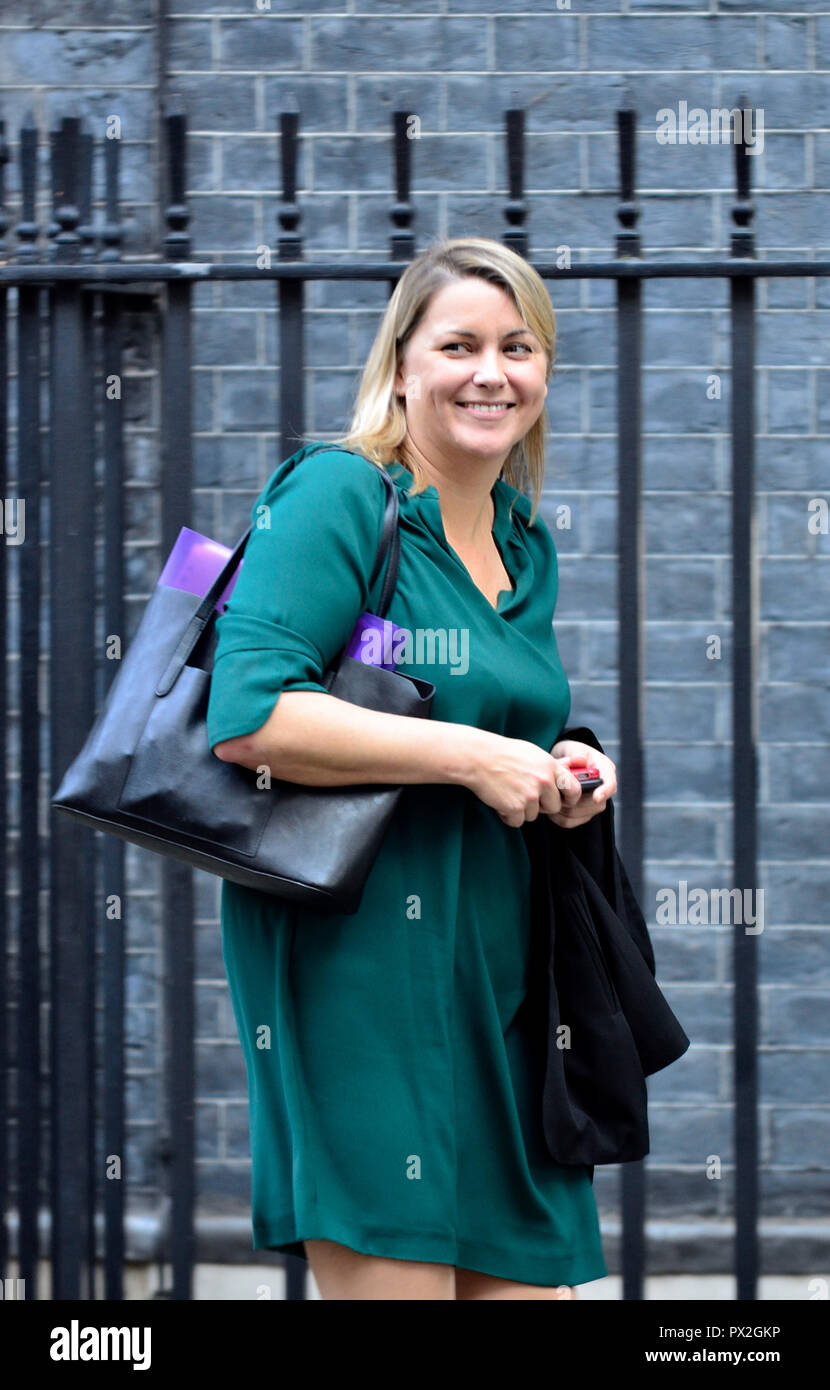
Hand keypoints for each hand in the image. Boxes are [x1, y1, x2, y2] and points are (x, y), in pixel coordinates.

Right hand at [464, 731, 585, 828]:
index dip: (570, 798)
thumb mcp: (533, 753)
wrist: (478, 758)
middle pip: (553, 807)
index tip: (564, 801)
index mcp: (550, 766)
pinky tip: (500, 801)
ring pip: (533, 815)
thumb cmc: (503, 753)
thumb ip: (550, 767)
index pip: (574, 789)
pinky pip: (517, 821)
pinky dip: (508, 815)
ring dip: (521, 810)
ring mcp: (530, 795)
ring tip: (508, 793)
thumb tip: (564, 776)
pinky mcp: (515, 807)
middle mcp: (544, 781)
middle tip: (525, 795)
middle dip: (541, 805)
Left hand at [545, 740, 616, 829]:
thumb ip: (576, 754)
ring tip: (552, 795)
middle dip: (575, 800)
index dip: (604, 792)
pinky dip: (558, 816)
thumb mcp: (572, 748)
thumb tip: (580, 760)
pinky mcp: (582, 814)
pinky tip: (551, 805)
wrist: (562, 761)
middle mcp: (603, 788)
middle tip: (557, 790)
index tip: (596, 797)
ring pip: (581, 815)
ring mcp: (594, 803)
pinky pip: (570, 822)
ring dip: (564, 808)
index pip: (610, 784)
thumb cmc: (569, 753)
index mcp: (605, 770)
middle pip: (596, 805)